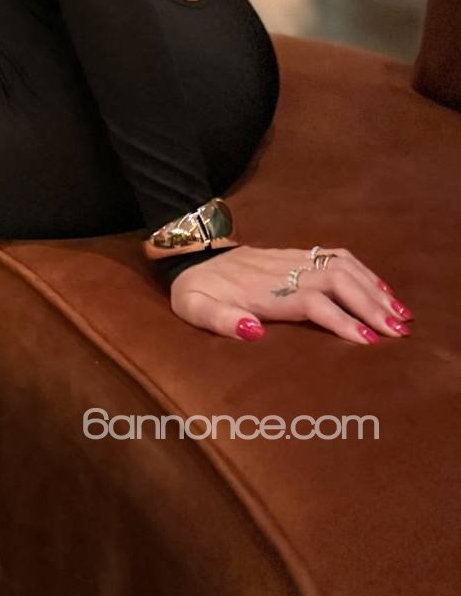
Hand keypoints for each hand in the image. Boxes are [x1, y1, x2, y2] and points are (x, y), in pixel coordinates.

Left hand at [169, 245, 412, 344]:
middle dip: (371, 306)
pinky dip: (365, 272)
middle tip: (398, 332)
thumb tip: (254, 332)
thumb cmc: (196, 290)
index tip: (367, 341)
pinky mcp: (299, 254)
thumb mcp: (194, 309)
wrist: (194, 256)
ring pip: (343, 267)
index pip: (313, 303)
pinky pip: (338, 258)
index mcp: (266, 290)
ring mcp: (295, 259)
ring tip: (401, 314)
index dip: (341, 320)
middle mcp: (286, 271)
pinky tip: (382, 290)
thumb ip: (221, 321)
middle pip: (338, 282)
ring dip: (374, 289)